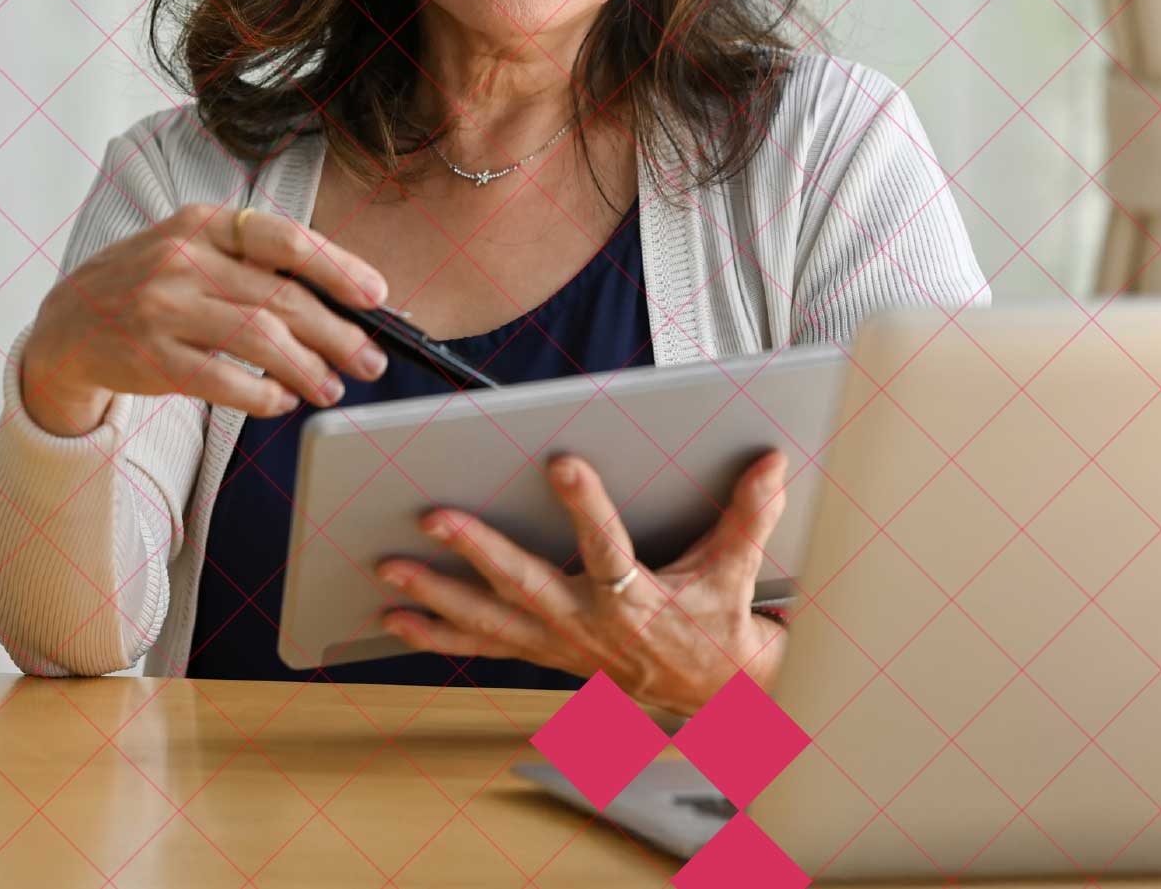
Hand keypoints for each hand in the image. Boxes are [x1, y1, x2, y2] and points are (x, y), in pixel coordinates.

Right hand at [17, 202, 392, 436]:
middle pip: (282, 297)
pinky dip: (263, 394)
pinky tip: (283, 401)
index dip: (339, 268)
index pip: (285, 240)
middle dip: (337, 334)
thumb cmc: (151, 286)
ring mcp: (163, 308)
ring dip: (308, 369)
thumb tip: (343, 298)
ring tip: (332, 388)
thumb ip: (256, 264)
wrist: (67, 322)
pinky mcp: (150, 357)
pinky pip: (223, 380)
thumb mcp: (195, 249)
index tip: (377, 296)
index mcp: (204, 224)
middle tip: (371, 360)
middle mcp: (183, 259)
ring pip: (260, 339)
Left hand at [374, 450, 793, 715]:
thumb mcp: (739, 572)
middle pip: (526, 587)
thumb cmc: (719, 624)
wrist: (713, 697)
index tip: (562, 462)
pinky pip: (482, 646)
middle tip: (433, 518)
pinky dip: (437, 633)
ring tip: (389, 572)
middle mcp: (589, 627)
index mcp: (638, 603)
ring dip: (437, 598)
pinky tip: (395, 617)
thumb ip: (749, 515)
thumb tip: (771, 463)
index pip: (610, 548)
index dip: (586, 508)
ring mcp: (560, 645)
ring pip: (490, 622)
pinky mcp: (543, 654)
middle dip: (477, 553)